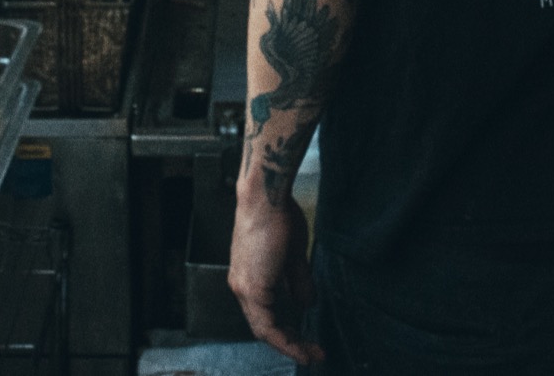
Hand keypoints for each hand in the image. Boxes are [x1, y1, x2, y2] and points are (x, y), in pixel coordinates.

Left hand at [229, 190, 323, 365]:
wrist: (267, 199)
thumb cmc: (279, 217)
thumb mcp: (294, 255)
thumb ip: (298, 282)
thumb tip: (307, 303)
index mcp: (249, 276)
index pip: (264, 313)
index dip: (286, 330)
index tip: (307, 340)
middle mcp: (241, 286)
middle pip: (264, 326)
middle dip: (290, 342)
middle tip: (312, 354)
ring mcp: (244, 288)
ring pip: (264, 329)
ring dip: (289, 345)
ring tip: (311, 354)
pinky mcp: (252, 288)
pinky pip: (266, 325)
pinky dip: (284, 339)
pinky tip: (300, 346)